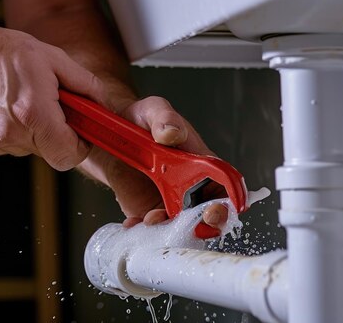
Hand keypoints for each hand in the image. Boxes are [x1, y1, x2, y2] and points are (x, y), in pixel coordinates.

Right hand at [0, 24, 102, 170]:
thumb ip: (84, 83)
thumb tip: (103, 103)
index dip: (81, 146)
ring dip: (35, 132)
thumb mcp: (53, 58)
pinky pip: (12, 146)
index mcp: (34, 112)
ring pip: (31, 149)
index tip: (81, 132)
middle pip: (52, 152)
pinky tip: (6, 109)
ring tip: (23, 102)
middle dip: (57, 133)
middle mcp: (13, 133)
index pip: (70, 155)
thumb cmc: (3, 52)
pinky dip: (15, 132)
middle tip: (50, 106)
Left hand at [76, 83, 226, 228]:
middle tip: (194, 223)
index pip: (226, 186)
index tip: (218, 208)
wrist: (113, 132)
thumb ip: (164, 118)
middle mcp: (190, 187)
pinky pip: (151, 230)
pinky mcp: (146, 210)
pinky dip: (144, 232)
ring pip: (182, 228)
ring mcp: (169, 202)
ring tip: (151, 218)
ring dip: (171, 230)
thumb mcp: (154, 110)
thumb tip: (172, 133)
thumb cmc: (142, 120)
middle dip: (207, 225)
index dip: (229, 202)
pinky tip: (134, 223)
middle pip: (211, 215)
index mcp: (202, 164)